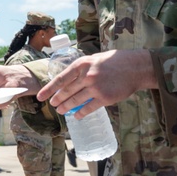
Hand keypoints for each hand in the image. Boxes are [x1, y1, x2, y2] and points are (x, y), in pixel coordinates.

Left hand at [36, 49, 152, 119]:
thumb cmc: (114, 61)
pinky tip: (77, 116)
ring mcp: (96, 88)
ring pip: (75, 101)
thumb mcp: (94, 59)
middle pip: (66, 92)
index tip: (40, 96)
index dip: (48, 89)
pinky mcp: (105, 98)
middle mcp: (87, 76)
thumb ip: (81, 68)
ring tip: (61, 111)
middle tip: (53, 105)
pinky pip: (88, 108)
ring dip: (66, 108)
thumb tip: (67, 79)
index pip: (60, 79)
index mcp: (81, 65)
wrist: (136, 67)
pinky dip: (81, 113)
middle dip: (57, 100)